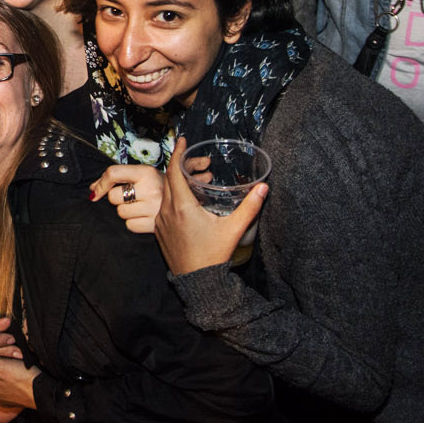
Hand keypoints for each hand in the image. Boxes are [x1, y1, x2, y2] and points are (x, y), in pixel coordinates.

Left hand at [89, 163, 168, 233]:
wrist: (185, 199)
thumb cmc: (158, 186)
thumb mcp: (142, 174)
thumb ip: (117, 178)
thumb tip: (92, 189)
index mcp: (146, 172)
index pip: (113, 173)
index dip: (100, 183)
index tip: (95, 191)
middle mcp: (151, 189)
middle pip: (113, 197)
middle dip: (117, 198)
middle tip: (131, 196)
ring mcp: (154, 208)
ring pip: (121, 212)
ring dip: (126, 211)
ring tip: (139, 206)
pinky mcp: (155, 224)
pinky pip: (130, 225)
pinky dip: (133, 222)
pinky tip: (143, 216)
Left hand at [155, 137, 266, 274]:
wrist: (197, 282)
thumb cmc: (214, 255)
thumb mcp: (234, 229)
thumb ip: (250, 207)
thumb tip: (263, 188)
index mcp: (182, 206)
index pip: (174, 172)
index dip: (178, 154)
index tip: (182, 141)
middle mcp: (167, 211)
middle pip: (168, 179)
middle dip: (178, 165)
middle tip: (191, 157)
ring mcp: (160, 221)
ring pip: (164, 193)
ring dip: (174, 181)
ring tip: (189, 175)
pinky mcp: (159, 230)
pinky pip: (162, 206)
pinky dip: (171, 196)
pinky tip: (184, 198)